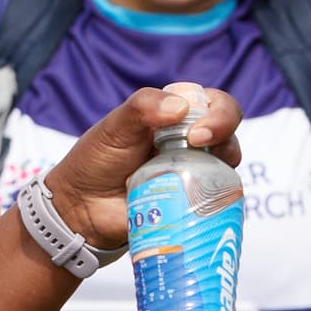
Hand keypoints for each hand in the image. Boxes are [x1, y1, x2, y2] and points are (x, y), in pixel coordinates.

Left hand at [38, 84, 243, 255]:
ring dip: (220, 168)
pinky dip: (215, 201)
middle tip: (198, 142)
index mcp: (177, 118)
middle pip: (229, 132)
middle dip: (223, 130)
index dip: (218, 112)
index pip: (216, 104)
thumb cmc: (97, 160)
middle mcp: (192, 144)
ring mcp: (195, 174)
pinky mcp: (193, 205)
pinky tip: (198, 203)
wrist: (81, 206)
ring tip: (194, 176)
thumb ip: (142, 107)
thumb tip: (181, 106)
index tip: (195, 130)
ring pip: (227, 166)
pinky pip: (218, 202)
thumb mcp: (115, 126)